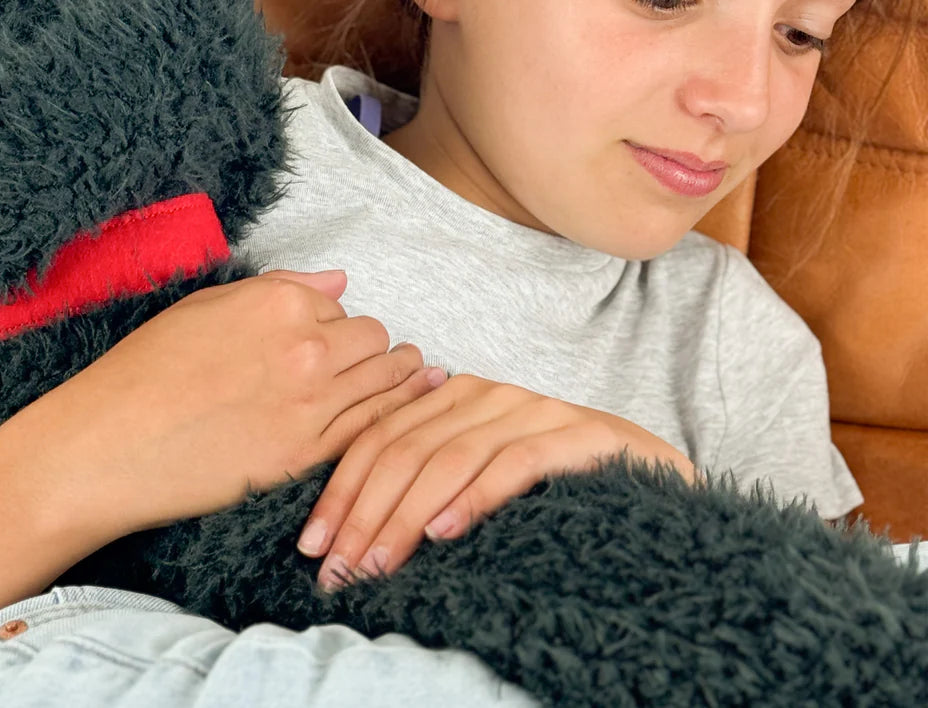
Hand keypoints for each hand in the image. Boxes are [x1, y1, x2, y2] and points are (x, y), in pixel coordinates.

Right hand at [57, 268, 444, 532]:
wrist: (109, 444)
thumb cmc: (144, 370)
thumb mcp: (204, 305)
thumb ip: (281, 288)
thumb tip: (337, 281)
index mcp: (279, 301)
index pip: (341, 306)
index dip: (335, 326)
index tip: (328, 342)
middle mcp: (306, 346)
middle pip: (374, 340)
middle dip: (371, 350)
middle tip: (368, 363)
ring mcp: (312, 402)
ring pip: (386, 383)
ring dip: (398, 379)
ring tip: (412, 378)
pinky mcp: (308, 454)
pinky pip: (371, 428)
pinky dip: (392, 417)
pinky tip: (403, 414)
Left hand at [295, 373, 700, 591]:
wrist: (650, 471)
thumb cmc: (551, 483)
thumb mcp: (477, 476)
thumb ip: (425, 480)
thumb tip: (349, 534)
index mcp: (453, 396)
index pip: (379, 438)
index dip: (340, 491)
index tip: (313, 546)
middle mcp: (488, 393)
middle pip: (405, 450)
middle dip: (364, 515)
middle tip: (339, 570)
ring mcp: (534, 410)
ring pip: (449, 458)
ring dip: (405, 517)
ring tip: (378, 564)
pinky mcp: (580, 435)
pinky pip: (515, 463)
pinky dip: (474, 498)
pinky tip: (445, 533)